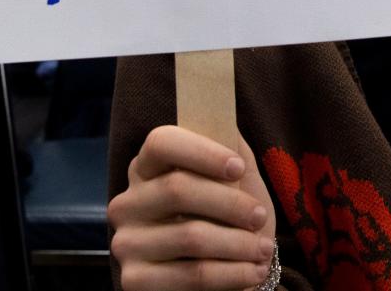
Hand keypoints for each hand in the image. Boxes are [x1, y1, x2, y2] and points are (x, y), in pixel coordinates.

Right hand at [109, 125, 276, 290]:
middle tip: (260, 215)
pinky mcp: (134, 281)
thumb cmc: (229, 215)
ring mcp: (126, 242)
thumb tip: (224, 116)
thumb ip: (229, 147)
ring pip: (190, 236)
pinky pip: (191, 276)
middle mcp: (128, 202)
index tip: (237, 167)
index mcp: (147, 166)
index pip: (162, 142)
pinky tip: (252, 271)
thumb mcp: (234, 178)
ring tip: (263, 248)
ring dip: (238, 244)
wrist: (224, 267)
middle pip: (178, 189)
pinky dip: (231, 274)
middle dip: (229, 203)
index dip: (201, 152)